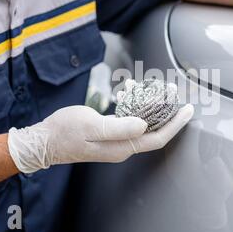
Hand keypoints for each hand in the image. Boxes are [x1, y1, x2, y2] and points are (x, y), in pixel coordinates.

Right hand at [8, 104, 193, 173]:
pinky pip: (128, 119)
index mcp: (123, 147)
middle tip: (170, 89)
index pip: (158, 137)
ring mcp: (117, 141)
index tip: (188, 109)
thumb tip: (144, 124)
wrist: (44, 141)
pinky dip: (131, 104)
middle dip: (165, 109)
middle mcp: (124, 146)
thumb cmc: (65, 132)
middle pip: (154, 129)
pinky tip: (126, 91)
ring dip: (147, 103)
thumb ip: (119, 127)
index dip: (175, 124)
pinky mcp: (109, 134)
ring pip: (142, 122)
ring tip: (147, 84)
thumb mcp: (91, 126)